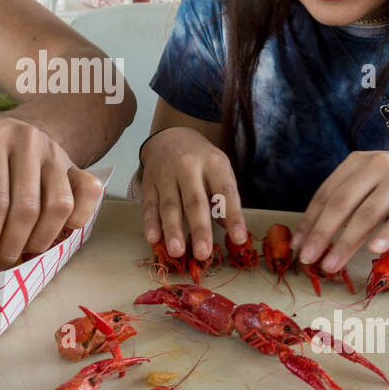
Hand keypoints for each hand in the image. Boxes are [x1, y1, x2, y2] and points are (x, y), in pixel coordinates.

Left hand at [0, 116, 102, 282]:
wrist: (2, 132)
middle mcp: (27, 141)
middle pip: (27, 210)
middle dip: (9, 249)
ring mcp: (55, 152)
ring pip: (59, 207)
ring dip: (40, 241)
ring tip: (20, 253)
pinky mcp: (74, 164)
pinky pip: (88, 195)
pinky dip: (77, 220)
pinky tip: (53, 233)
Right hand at [138, 127, 246, 261]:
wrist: (170, 136)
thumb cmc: (201, 160)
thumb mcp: (219, 171)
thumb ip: (224, 199)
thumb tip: (229, 230)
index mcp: (214, 163)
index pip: (225, 191)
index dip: (233, 216)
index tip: (239, 239)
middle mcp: (189, 167)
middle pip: (195, 201)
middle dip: (199, 228)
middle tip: (202, 253)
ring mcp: (166, 175)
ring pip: (170, 205)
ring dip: (173, 230)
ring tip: (177, 251)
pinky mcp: (150, 183)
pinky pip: (150, 205)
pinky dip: (151, 223)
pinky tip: (153, 238)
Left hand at [294, 150, 388, 272]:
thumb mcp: (371, 181)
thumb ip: (347, 199)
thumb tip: (313, 235)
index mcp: (358, 162)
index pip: (327, 194)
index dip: (310, 221)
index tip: (297, 245)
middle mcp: (378, 165)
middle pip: (342, 203)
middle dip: (322, 234)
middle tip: (308, 259)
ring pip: (369, 213)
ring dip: (347, 242)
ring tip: (332, 265)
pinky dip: (388, 234)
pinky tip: (374, 251)